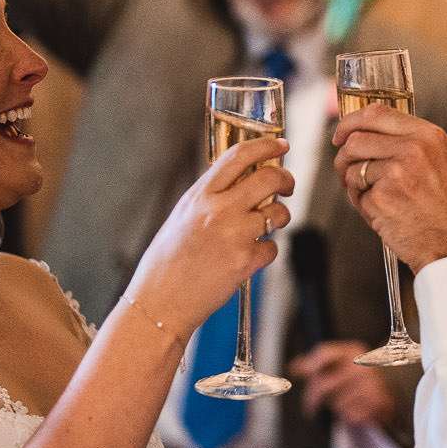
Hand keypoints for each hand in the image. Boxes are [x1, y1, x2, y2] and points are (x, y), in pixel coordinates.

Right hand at [123, 138, 293, 331]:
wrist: (159, 302)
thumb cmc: (167, 262)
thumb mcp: (182, 217)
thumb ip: (209, 198)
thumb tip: (241, 183)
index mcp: (199, 195)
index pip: (238, 156)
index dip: (266, 145)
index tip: (281, 145)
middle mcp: (217, 210)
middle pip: (269, 178)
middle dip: (286, 179)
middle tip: (287, 186)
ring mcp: (233, 236)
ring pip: (278, 213)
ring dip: (279, 218)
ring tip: (265, 227)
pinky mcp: (245, 262)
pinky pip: (273, 248)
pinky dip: (266, 252)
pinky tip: (249, 257)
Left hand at [287, 341, 395, 426]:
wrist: (393, 388)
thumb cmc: (360, 376)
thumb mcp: (341, 363)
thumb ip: (317, 364)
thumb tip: (294, 366)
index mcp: (353, 350)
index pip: (323, 354)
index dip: (310, 366)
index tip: (307, 376)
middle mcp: (363, 365)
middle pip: (323, 385)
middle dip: (312, 400)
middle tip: (310, 407)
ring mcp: (372, 384)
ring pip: (336, 403)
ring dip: (335, 408)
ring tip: (343, 403)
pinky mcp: (378, 404)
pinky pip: (350, 416)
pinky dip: (348, 417)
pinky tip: (354, 410)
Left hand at [331, 108, 446, 270]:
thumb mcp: (446, 165)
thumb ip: (415, 147)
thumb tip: (377, 139)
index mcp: (430, 136)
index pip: (376, 113)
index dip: (350, 123)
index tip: (342, 134)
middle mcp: (412, 149)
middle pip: (355, 140)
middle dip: (344, 157)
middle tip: (347, 171)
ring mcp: (395, 173)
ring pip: (352, 170)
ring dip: (355, 186)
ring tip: (379, 201)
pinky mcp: (381, 199)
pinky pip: (358, 197)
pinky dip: (364, 207)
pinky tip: (386, 217)